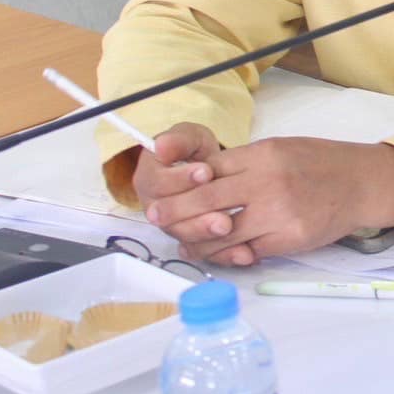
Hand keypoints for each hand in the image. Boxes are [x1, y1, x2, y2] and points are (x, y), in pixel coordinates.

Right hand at [132, 123, 232, 247]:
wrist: (210, 171)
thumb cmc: (195, 153)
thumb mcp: (189, 138)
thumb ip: (178, 140)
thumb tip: (161, 146)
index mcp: (150, 180)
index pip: (157, 184)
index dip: (180, 180)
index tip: (206, 171)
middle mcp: (157, 207)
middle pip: (169, 218)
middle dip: (196, 215)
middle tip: (220, 211)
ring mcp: (175, 225)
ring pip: (186, 237)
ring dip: (206, 234)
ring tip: (228, 226)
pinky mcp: (194, 241)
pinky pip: (205, 252)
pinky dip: (224, 254)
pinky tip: (243, 253)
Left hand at [144, 137, 393, 266]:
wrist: (364, 183)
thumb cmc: (322, 164)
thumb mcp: (281, 149)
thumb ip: (244, 165)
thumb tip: (202, 180)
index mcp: (264, 155)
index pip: (208, 171)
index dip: (180, 185)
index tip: (160, 195)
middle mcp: (269, 182)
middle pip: (206, 201)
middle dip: (175, 213)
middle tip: (156, 219)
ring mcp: (279, 212)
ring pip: (221, 233)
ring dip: (198, 241)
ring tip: (185, 243)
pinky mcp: (289, 238)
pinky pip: (248, 250)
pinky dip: (230, 254)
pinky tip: (221, 252)